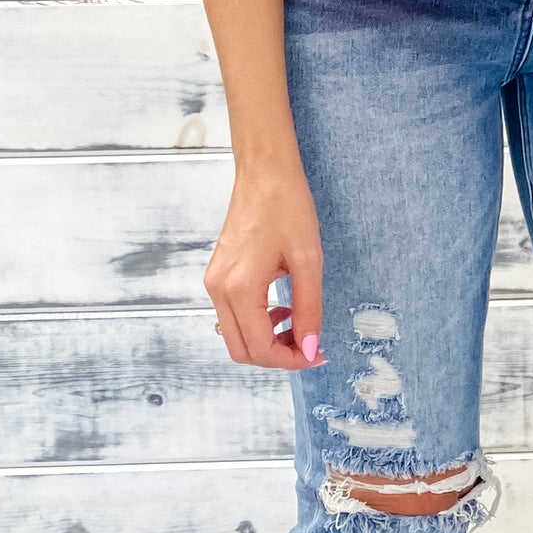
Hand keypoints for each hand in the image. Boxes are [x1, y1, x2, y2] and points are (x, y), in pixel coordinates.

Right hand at [204, 161, 325, 367]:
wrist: (264, 172)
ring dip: (267, 341)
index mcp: (240, 289)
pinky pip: (233, 317)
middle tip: (310, 346)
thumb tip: (311, 348)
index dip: (292, 360)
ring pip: (235, 337)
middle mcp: (219, 290)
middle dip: (277, 357)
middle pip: (242, 351)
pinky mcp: (217, 276)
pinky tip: (282, 308)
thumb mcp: (308, 260)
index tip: (318, 355)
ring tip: (298, 323)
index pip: (260, 348)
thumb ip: (309, 309)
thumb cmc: (287, 207)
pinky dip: (257, 324)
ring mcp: (214, 283)